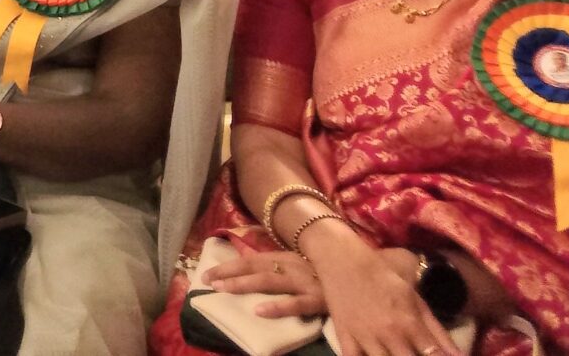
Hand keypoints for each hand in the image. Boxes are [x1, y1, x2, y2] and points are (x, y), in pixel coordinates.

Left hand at [204, 241, 326, 316]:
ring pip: (269, 281)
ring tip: (222, 289)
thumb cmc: (328, 273)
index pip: (251, 260)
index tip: (205, 274)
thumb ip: (278, 267)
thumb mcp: (301, 266)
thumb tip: (248, 270)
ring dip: (244, 284)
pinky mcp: (320, 300)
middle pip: (255, 267)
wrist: (363, 277)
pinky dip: (277, 307)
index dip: (228, 266)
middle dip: (229, 273)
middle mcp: (293, 266)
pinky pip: (296, 304)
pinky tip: (259, 311)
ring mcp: (306, 283)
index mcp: (287, 257)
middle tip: (206, 281)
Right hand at [310, 240, 461, 355]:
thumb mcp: (415, 299)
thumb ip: (437, 330)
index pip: (433, 355)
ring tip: (395, 353)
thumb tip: (458, 355)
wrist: (343, 262)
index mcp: (410, 323)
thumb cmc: (384, 276)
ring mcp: (365, 338)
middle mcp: (389, 334)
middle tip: (413, 352)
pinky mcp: (344, 337)